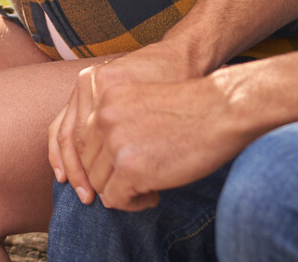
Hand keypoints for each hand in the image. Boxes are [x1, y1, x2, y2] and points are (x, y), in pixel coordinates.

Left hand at [49, 44, 198, 204]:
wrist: (221, 108)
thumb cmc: (190, 106)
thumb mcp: (139, 101)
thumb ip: (114, 121)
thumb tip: (99, 159)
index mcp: (101, 94)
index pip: (76, 137)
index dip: (88, 163)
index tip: (100, 179)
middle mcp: (101, 115)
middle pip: (87, 163)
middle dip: (109, 178)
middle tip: (138, 183)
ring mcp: (113, 140)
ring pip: (98, 183)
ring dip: (121, 191)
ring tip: (150, 188)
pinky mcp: (129, 166)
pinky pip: (115, 198)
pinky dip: (132, 203)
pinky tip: (154, 194)